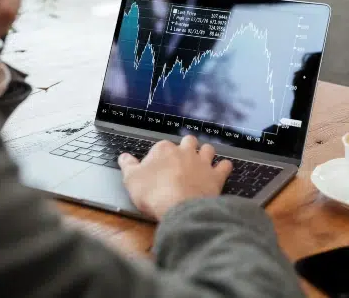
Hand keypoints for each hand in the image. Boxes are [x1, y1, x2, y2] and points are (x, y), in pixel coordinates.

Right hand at [118, 136, 232, 220]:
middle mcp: (185, 151)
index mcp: (163, 149)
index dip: (160, 157)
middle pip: (188, 142)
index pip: (161, 147)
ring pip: (208, 148)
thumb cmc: (153, 193)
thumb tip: (123, 157)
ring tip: (202, 161)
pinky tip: (221, 170)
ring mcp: (202, 162)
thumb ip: (128, 166)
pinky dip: (223, 167)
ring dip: (206, 153)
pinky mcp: (216, 176)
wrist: (180, 206)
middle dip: (187, 147)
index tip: (157, 167)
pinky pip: (224, 165)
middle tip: (182, 159)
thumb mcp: (131, 179)